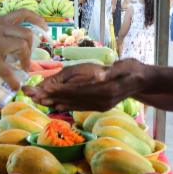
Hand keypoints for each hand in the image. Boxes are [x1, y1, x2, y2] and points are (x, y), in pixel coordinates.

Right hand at [0, 9, 46, 89]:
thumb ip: (1, 34)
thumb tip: (17, 47)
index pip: (23, 13)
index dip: (38, 20)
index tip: (46, 29)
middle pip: (27, 33)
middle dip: (32, 48)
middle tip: (28, 59)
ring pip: (21, 46)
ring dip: (26, 60)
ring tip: (23, 69)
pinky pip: (7, 71)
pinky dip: (14, 80)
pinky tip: (15, 86)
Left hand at [26, 58, 147, 110]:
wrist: (143, 82)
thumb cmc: (134, 70)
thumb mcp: (126, 66)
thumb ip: (113, 71)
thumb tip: (100, 75)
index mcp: (105, 91)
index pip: (77, 91)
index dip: (58, 90)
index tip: (41, 88)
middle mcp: (100, 102)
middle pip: (70, 99)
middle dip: (48, 96)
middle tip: (28, 93)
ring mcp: (99, 106)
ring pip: (72, 104)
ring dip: (52, 102)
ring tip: (34, 98)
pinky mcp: (98, 107)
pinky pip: (78, 106)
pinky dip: (65, 105)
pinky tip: (53, 104)